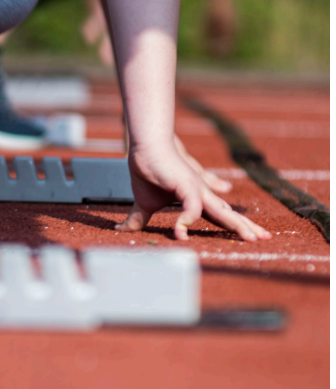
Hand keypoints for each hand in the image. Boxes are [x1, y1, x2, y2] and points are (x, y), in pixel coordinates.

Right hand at [116, 145, 271, 241]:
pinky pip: (191, 209)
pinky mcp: (187, 185)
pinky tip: (180, 234)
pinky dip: (187, 222)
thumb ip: (141, 218)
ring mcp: (198, 190)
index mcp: (197, 200)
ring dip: (236, 226)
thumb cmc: (148, 172)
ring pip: (222, 213)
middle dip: (247, 228)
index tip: (252, 238)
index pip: (221, 218)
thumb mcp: (144, 204)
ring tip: (250, 239)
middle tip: (266, 239)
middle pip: (229, 216)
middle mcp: (203, 195)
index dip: (236, 227)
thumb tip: (123, 229)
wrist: (145, 148)